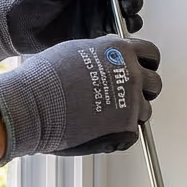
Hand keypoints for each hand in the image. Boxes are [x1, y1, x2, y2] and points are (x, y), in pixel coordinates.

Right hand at [0, 36, 160, 163]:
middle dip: (142, 90)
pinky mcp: (125, 129)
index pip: (150, 54)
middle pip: (154, 83)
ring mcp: (131, 102)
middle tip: (123, 98)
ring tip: (104, 117)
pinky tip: (98, 130)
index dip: (144, 64)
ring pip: (145, 111)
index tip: (138, 71)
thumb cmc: (44, 78)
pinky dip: (119, 135)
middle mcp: (131, 74)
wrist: (31, 105)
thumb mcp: (76, 51)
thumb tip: (107, 61)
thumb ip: (101, 55)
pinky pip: (132, 134)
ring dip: (130, 114)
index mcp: (121, 51)